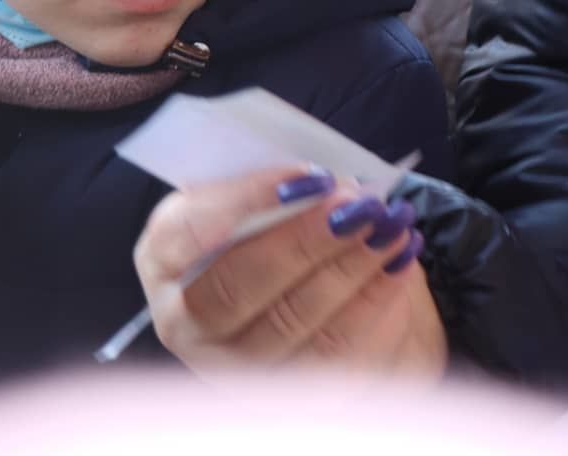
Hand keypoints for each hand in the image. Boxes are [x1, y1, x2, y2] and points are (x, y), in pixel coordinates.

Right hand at [134, 167, 447, 378]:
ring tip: (391, 226)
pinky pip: (332, 355)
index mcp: (165, 255)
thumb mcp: (267, 188)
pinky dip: (374, 303)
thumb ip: (282, 181)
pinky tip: (401, 263)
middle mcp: (185, 320)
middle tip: (358, 205)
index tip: (307, 175)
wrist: (311, 280)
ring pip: (288, 324)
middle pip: (235, 288)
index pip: (184, 233)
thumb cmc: (279, 217)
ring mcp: (231, 364)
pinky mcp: (285, 391)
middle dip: (303, 242)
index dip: (244, 201)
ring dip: (349, 270)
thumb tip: (324, 181)